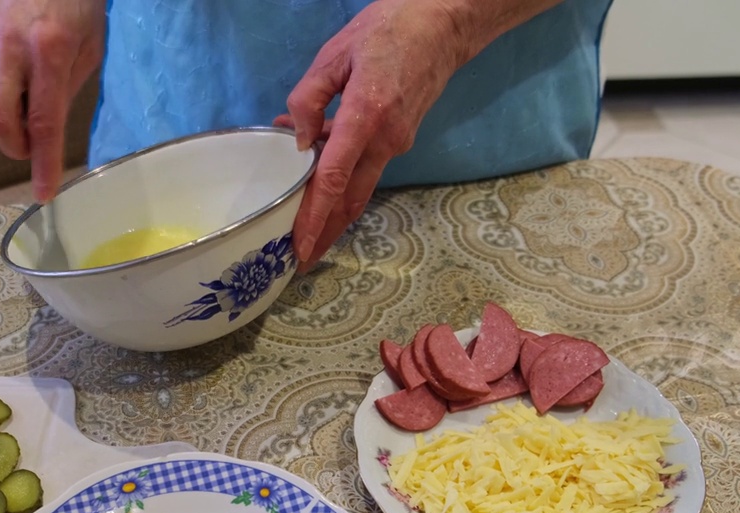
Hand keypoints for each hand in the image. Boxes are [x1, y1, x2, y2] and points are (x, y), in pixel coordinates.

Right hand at [0, 0, 104, 202]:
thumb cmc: (78, 3)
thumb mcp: (91, 48)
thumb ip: (68, 91)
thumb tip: (48, 132)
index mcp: (50, 50)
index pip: (43, 123)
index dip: (43, 163)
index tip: (43, 192)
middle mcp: (12, 47)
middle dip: (15, 149)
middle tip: (33, 148)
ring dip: (13, 116)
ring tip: (35, 90)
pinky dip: (5, 92)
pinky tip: (22, 70)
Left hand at [279, 0, 561, 270]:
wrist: (443, 25)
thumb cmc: (389, 30)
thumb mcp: (335, 53)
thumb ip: (309, 98)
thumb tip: (296, 139)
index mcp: (367, 114)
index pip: (335, 178)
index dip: (315, 216)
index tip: (300, 245)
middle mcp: (385, 139)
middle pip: (350, 200)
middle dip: (325, 233)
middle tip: (299, 260)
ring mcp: (397, 143)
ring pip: (360, 189)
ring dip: (334, 215)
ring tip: (307, 235)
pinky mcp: (400, 140)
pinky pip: (366, 168)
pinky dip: (343, 182)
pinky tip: (316, 178)